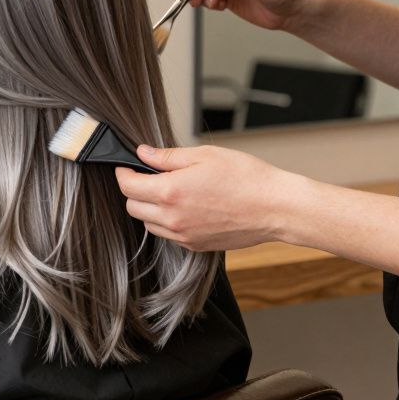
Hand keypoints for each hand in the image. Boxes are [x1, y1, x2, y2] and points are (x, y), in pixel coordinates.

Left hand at [114, 144, 295, 251]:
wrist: (275, 208)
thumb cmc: (246, 177)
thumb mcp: (204, 155)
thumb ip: (167, 157)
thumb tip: (143, 153)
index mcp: (170, 192)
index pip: (127, 186)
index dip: (123, 174)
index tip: (126, 167)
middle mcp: (172, 218)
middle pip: (132, 207)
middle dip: (134, 191)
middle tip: (148, 177)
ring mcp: (183, 235)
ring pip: (149, 224)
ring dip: (150, 208)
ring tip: (170, 192)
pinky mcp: (195, 246)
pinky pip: (169, 235)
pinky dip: (168, 222)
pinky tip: (185, 208)